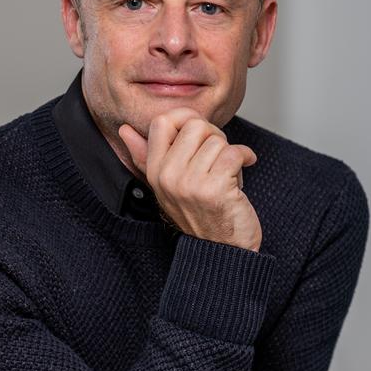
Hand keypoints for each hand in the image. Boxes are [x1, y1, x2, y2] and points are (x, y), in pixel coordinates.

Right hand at [119, 107, 261, 250]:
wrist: (221, 251)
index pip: (161, 122)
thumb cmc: (199, 214)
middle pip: (195, 125)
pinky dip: (246, 157)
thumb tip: (124, 130)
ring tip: (226, 174)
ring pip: (217, 140)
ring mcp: (189, 184)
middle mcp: (167, 177)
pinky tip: (244, 169)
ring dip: (230, 154)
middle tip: (217, 157)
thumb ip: (145, 156)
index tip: (200, 134)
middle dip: (214, 137)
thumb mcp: (167, 184)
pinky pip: (234, 153)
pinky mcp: (214, 189)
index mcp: (154, 172)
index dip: (186, 119)